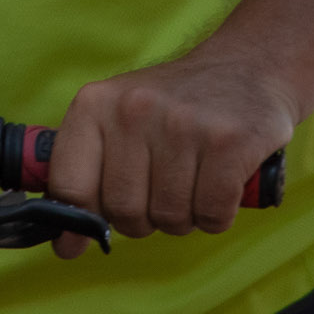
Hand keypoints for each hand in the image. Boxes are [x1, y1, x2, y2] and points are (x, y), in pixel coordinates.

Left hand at [41, 47, 301, 257]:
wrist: (247, 66)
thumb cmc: (173, 108)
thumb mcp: (116, 119)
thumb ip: (85, 177)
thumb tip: (66, 246)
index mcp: (95, 103)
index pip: (68, 186)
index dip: (80, 220)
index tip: (92, 228)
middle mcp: (135, 109)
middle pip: (123, 212)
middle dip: (143, 218)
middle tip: (162, 190)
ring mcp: (183, 124)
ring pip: (169, 219)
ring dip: (184, 216)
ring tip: (193, 180)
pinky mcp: (230, 143)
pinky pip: (212, 215)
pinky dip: (217, 215)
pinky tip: (221, 185)